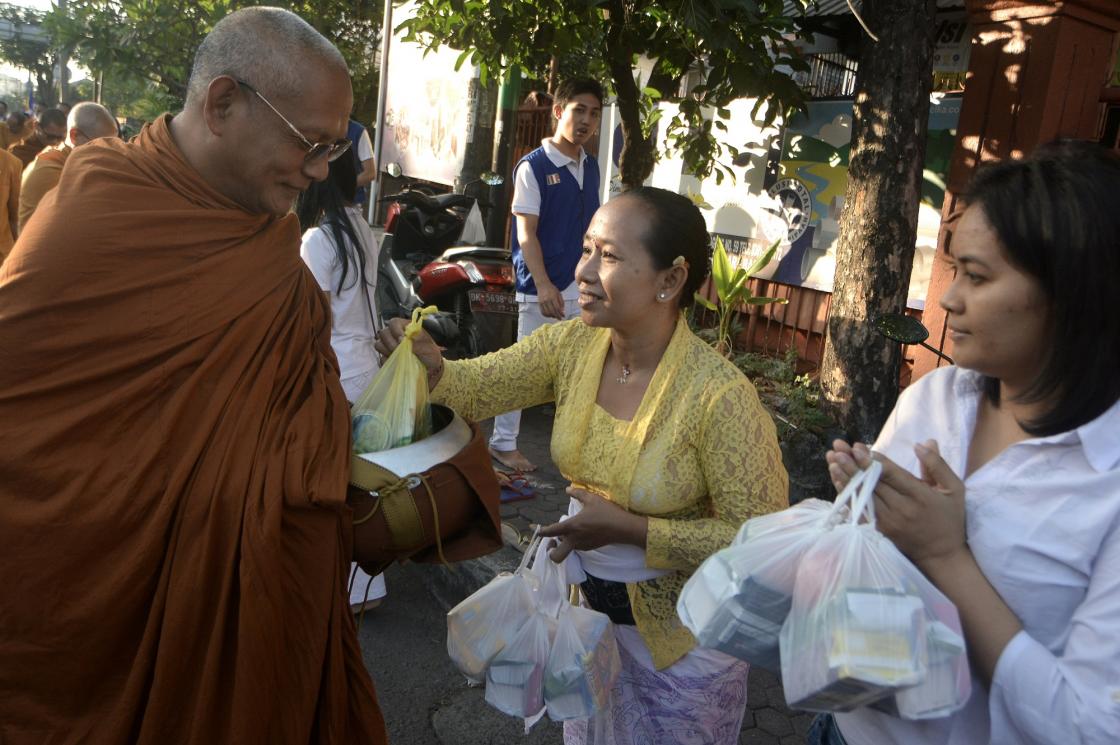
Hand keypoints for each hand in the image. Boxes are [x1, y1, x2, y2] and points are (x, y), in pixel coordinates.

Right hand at [374, 317, 443, 378]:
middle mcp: (395, 335)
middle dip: (390, 343)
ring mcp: (389, 346)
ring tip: (399, 357)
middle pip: (383, 333)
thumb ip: (418, 344)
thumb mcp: (429, 348)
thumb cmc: (430, 354)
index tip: (401, 340)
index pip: (394, 322)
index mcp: (405, 328)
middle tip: (399, 351)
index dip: (395, 330)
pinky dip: (388, 361)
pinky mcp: (387, 358)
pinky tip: (397, 364)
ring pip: (379, 345)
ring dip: (388, 351)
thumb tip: (405, 341)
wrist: (430, 369)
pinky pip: (381, 358)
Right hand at [536, 282, 563, 319]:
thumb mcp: (559, 294)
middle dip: (557, 316)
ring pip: (547, 313)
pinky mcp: (539, 303)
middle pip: (552, 311)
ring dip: (552, 316)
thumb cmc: (552, 289)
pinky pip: (542, 312)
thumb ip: (561, 302)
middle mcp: (547, 300)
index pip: (557, 308)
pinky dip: (546, 315)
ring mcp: (542, 302)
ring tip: (555, 316)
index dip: (561, 313)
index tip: (563, 316)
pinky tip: (549, 315)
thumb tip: (562, 311)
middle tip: (560, 318)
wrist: (543, 285)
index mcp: (553, 297)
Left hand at [538, 487, 646, 561]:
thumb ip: (578, 493)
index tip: (536, 530)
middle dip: (551, 552)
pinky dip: (574, 542)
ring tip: (568, 533)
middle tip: (552, 543)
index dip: (541, 531)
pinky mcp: (589, 548)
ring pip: (566, 550)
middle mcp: (574, 539)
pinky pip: (576, 547)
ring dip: (564, 544)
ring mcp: (582, 546)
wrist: (623, 528)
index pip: (551, 531)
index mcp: (572, 526)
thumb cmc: (607, 512)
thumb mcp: (592, 499)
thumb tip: (568, 489)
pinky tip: (581, 533)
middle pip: (556, 556)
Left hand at [827, 440, 967, 569]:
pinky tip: (837, 479)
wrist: (941, 555)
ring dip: (846, 476)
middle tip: (838, 448)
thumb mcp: (954, 489)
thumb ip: (937, 465)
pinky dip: (847, 493)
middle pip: (873, 483)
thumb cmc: (949, 518)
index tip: (858, 447)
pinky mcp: (879, 530)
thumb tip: (922, 443)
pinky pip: (859, 509)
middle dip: (854, 464)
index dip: (873, 462)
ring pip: (863, 495)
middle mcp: (902, 509)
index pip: (892, 476)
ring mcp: (888, 522)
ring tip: (832, 459)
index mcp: (920, 497)